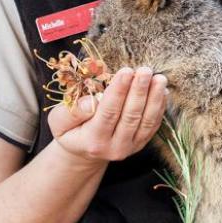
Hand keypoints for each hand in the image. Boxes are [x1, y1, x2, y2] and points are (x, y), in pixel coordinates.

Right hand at [47, 66, 167, 162]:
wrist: (84, 151)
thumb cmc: (70, 131)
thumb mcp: (59, 122)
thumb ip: (72, 113)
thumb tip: (91, 101)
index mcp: (93, 142)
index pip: (108, 113)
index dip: (119, 92)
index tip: (126, 71)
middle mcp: (115, 147)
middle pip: (131, 116)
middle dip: (139, 91)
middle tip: (145, 71)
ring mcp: (131, 146)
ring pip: (146, 121)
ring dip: (155, 98)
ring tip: (159, 78)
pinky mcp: (142, 142)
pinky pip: (154, 124)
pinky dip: (160, 107)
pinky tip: (162, 90)